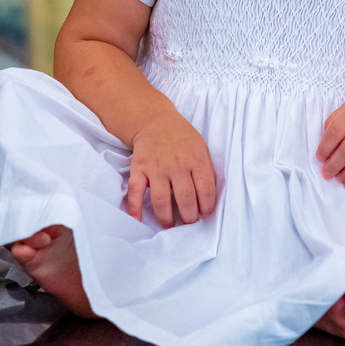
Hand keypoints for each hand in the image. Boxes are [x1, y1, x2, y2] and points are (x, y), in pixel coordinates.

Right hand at [127, 112, 216, 227]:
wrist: (155, 121)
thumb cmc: (182, 138)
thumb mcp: (202, 149)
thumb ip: (208, 172)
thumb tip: (210, 200)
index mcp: (195, 159)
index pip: (205, 190)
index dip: (207, 207)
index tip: (204, 215)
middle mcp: (177, 164)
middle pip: (185, 199)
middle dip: (188, 217)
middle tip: (188, 222)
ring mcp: (156, 167)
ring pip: (161, 200)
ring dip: (166, 218)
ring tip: (169, 225)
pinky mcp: (139, 168)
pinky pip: (136, 190)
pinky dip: (135, 207)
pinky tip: (137, 219)